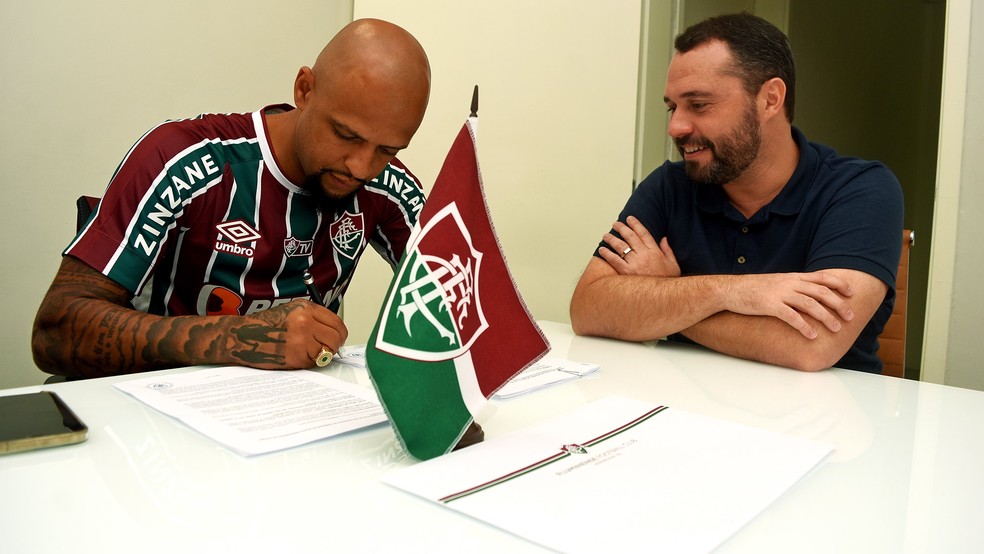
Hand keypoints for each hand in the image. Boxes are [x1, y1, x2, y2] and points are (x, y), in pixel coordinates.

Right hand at [245, 300, 348, 368]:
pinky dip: (309, 362)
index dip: (340, 333)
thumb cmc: (265, 325)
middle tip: (329, 348)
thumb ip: (313, 317)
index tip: (339, 338)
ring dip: (322, 354)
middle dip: (335, 345)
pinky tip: (298, 356)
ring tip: (309, 351)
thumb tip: (333, 330)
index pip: (336, 322)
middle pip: (336, 338)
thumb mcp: (291, 311)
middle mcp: (305, 322)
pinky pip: (314, 362)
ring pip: (327, 351)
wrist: (244, 336)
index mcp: (305, 308)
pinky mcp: (296, 356)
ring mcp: (301, 340)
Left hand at [599, 216, 679, 276]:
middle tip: (615, 224)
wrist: (662, 297)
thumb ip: (668, 250)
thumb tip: (664, 239)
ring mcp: (635, 263)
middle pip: (630, 237)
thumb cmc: (667, 282)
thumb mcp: (673, 264)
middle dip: (621, 228)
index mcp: (655, 251)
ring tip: (606, 235)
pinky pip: (614, 260)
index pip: (643, 233)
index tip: (630, 218)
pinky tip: (602, 250)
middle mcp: (644, 255)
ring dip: (612, 239)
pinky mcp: (626, 272)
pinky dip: (607, 254)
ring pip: (620, 246)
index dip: (636, 224)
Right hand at [722, 271, 854, 338]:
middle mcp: (789, 283)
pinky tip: (812, 335)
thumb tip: (810, 294)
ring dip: (826, 317)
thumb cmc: (753, 288)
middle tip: (850, 316)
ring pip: (810, 304)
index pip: (822, 277)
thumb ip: (793, 286)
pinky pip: (791, 316)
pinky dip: (804, 326)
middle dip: (838, 304)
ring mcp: (779, 294)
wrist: (730, 290)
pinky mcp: (769, 305)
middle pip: (821, 292)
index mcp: (792, 277)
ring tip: (836, 328)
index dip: (839, 284)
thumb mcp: (777, 282)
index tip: (851, 293)